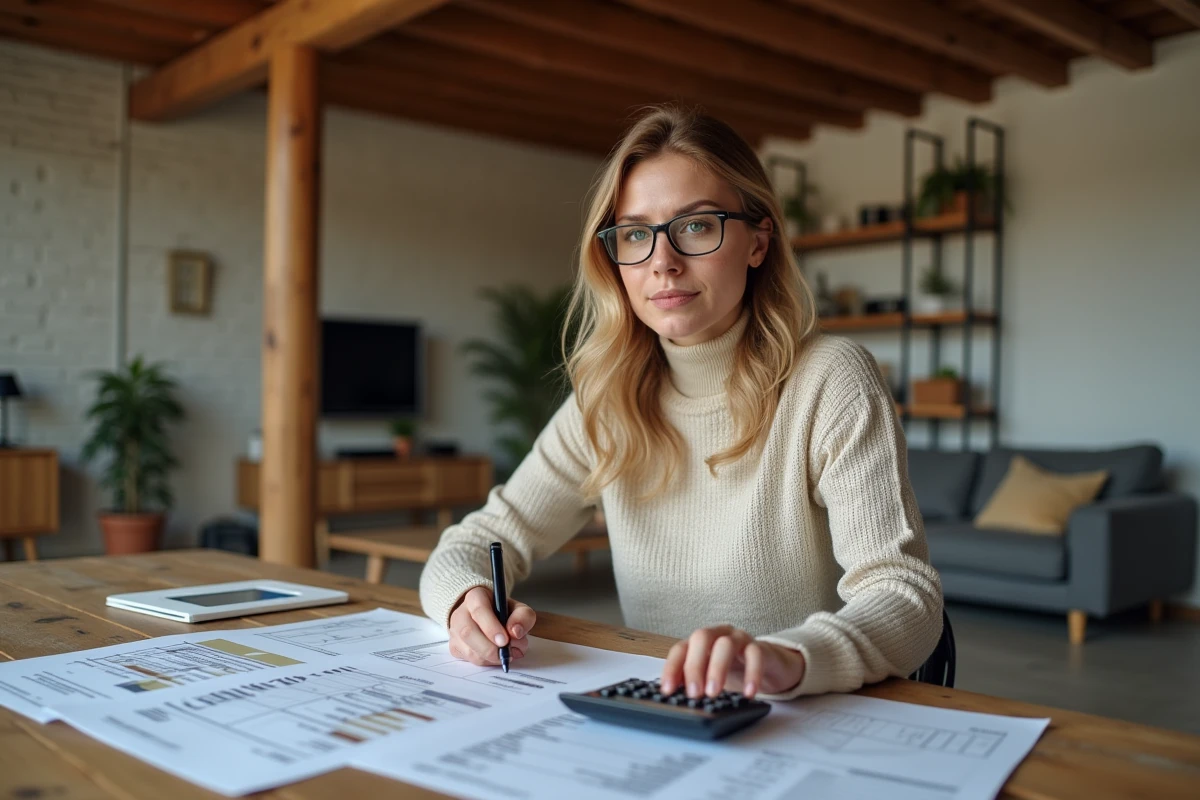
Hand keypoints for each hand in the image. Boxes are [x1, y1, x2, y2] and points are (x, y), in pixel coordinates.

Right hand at [448, 586, 535, 666]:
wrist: (490, 617)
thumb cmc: (504, 613)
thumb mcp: (519, 609)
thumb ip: (523, 617)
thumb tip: (515, 632)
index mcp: (475, 597)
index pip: (479, 610)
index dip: (491, 627)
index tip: (505, 640)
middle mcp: (460, 613)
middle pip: (468, 632)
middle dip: (490, 648)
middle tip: (508, 652)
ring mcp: (455, 631)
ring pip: (469, 650)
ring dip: (492, 657)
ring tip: (509, 653)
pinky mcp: (455, 647)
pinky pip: (469, 660)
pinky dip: (487, 662)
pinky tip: (497, 656)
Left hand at [660, 625, 805, 699]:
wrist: (767, 664)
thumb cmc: (733, 669)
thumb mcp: (710, 676)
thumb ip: (695, 682)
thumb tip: (678, 699)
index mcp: (700, 642)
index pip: (680, 649)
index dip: (672, 668)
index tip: (668, 690)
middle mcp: (718, 635)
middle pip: (701, 638)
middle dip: (694, 666)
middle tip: (694, 693)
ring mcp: (739, 638)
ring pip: (726, 644)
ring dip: (717, 668)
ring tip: (714, 693)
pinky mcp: (760, 647)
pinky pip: (756, 655)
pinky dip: (752, 674)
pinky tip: (748, 693)